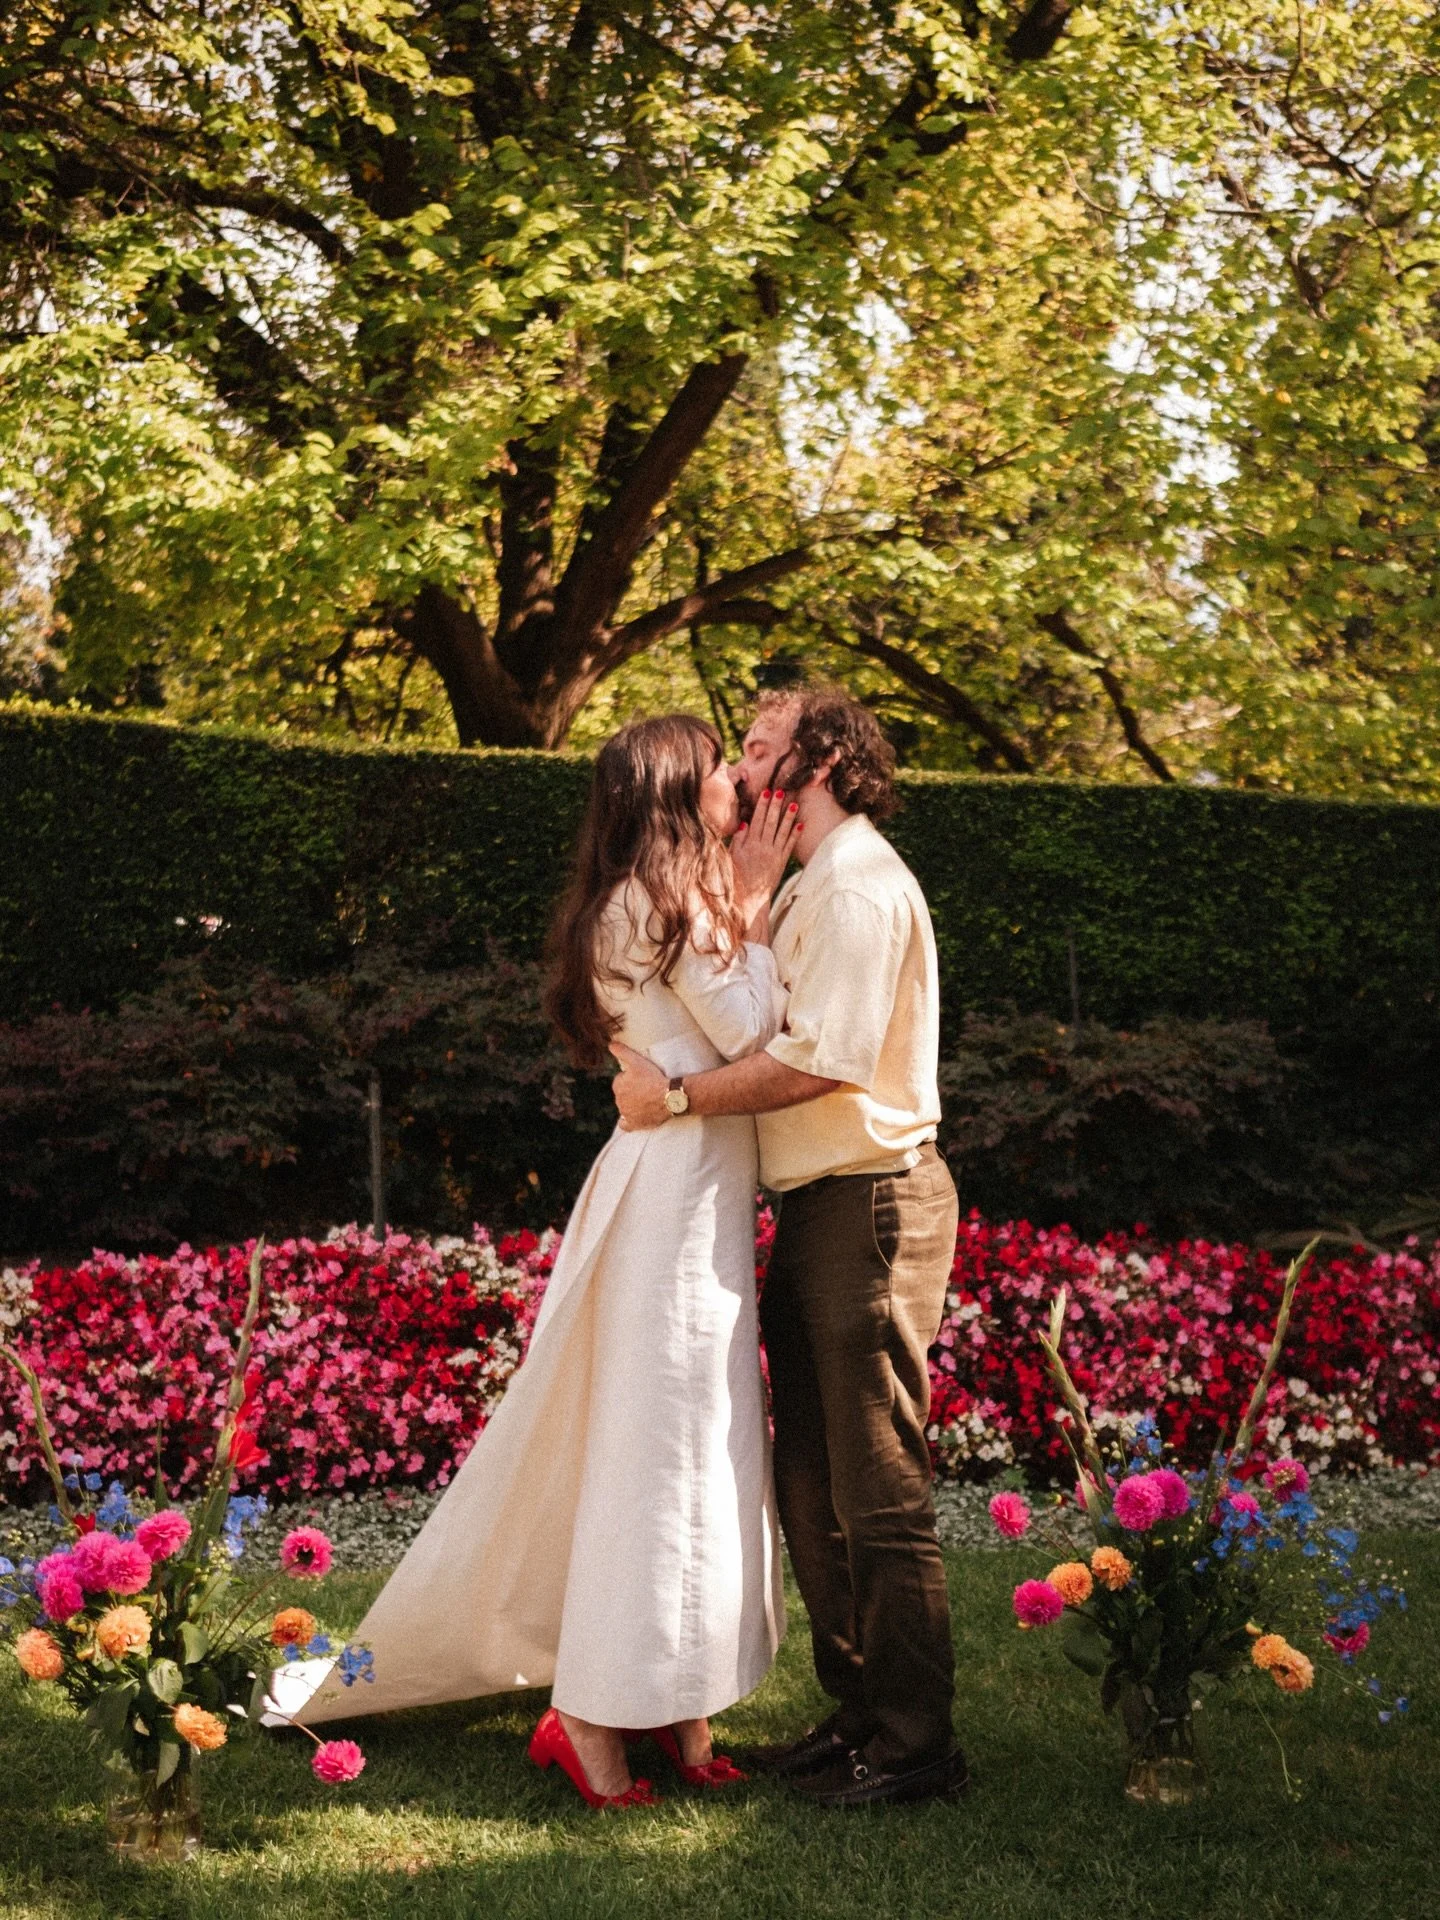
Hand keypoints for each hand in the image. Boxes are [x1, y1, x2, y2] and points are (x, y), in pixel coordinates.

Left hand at [609, 1041, 669, 1130]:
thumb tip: (610, 1044)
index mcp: (618, 1086)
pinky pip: (625, 1125)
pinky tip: (632, 1118)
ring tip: (646, 1100)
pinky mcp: (634, 1124)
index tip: (642, 1077)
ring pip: (625, 1107)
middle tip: (647, 1087)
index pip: (621, 1080)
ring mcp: (626, 1114)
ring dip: (632, 1104)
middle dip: (632, 1091)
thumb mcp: (637, 1061)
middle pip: (623, 1094)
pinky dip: (627, 1122)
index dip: (631, 1078)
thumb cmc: (653, 1078)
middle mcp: (619, 1101)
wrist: (669, 1097)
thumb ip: (622, 1052)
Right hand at [731, 787, 799, 927]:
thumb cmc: (737, 876)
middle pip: (770, 822)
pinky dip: (795, 835)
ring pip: (782, 832)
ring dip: (788, 817)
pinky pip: (789, 846)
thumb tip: (744, 823)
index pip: (757, 820)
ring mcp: (773, 855)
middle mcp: (762, 848)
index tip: (766, 793)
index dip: (762, 806)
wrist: (748, 898)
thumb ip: (738, 840)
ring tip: (794, 804)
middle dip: (776, 806)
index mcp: (749, 844)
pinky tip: (800, 824)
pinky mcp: (781, 863)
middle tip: (781, 791)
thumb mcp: (732, 857)